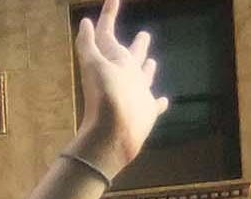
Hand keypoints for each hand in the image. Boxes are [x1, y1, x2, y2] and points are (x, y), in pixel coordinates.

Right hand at [72, 0, 166, 176]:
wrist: (117, 132)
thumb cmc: (102, 97)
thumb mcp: (90, 68)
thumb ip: (88, 45)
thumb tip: (87, 23)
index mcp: (121, 60)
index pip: (110, 34)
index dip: (110, 16)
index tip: (113, 0)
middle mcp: (135, 74)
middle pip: (135, 55)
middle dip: (138, 44)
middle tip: (145, 35)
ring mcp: (143, 94)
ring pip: (147, 77)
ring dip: (148, 69)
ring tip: (152, 62)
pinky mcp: (147, 114)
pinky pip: (155, 106)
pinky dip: (159, 103)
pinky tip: (163, 101)